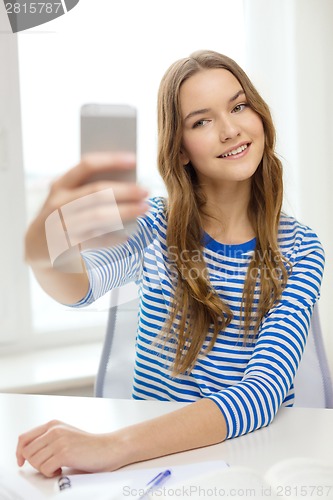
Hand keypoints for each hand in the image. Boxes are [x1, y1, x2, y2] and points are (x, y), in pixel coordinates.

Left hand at [16, 420, 122, 476]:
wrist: (108, 448)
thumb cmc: (89, 445)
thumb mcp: (65, 435)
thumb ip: (48, 439)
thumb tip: (27, 452)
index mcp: (53, 424)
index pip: (24, 438)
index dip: (19, 452)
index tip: (21, 461)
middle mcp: (54, 430)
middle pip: (27, 452)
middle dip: (35, 463)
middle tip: (49, 464)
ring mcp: (59, 440)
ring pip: (34, 462)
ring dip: (44, 469)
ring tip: (58, 465)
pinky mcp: (64, 453)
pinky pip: (44, 469)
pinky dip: (51, 473)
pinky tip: (62, 468)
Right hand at [26, 152, 148, 271]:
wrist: (39, 246)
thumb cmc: (63, 216)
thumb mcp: (68, 198)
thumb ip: (89, 189)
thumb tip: (128, 182)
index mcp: (60, 185)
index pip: (86, 165)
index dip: (111, 160)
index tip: (134, 160)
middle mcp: (58, 202)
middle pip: (97, 192)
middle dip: (125, 191)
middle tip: (146, 191)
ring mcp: (59, 224)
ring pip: (98, 216)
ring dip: (125, 212)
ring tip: (144, 209)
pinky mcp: (64, 245)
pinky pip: (94, 240)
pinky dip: (113, 238)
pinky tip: (127, 236)